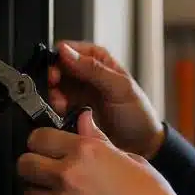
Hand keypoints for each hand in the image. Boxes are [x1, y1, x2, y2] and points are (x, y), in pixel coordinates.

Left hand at [17, 110, 179, 194]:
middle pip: (24, 165)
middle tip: (45, 174)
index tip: (43, 148)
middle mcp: (68, 177)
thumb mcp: (132, 159)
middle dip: (33, 168)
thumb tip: (84, 123)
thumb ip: (99, 141)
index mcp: (86, 153)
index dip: (40, 142)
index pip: (38, 138)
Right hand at [48, 41, 164, 157]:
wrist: (142, 145)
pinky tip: (64, 114)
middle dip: (53, 80)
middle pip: (57, 68)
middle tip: (55, 90)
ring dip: (54, 96)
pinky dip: (56, 110)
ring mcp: (79, 92)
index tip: (56, 73)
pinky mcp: (74, 111)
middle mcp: (86, 74)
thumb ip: (93, 69)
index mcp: (99, 60)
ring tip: (62, 105)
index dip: (58, 59)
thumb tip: (67, 51)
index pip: (69, 50)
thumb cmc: (139, 114)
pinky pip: (57, 106)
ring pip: (54, 88)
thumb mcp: (120, 88)